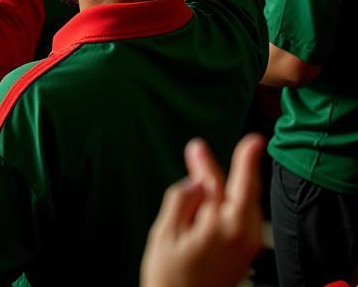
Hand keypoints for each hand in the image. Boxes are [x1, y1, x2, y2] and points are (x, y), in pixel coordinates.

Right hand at [140, 134, 263, 286]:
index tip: (244, 140)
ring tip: (200, 172)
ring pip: (244, 202)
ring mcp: (247, 246)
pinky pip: (243, 217)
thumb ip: (181, 199)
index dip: (236, 159)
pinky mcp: (245, 253)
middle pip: (242, 190)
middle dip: (229, 168)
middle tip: (205, 149)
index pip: (231, 183)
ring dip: (229, 185)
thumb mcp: (165, 232)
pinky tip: (212, 199)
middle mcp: (243, 235)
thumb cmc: (169, 276)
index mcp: (223, 226)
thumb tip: (196, 180)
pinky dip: (230, 202)